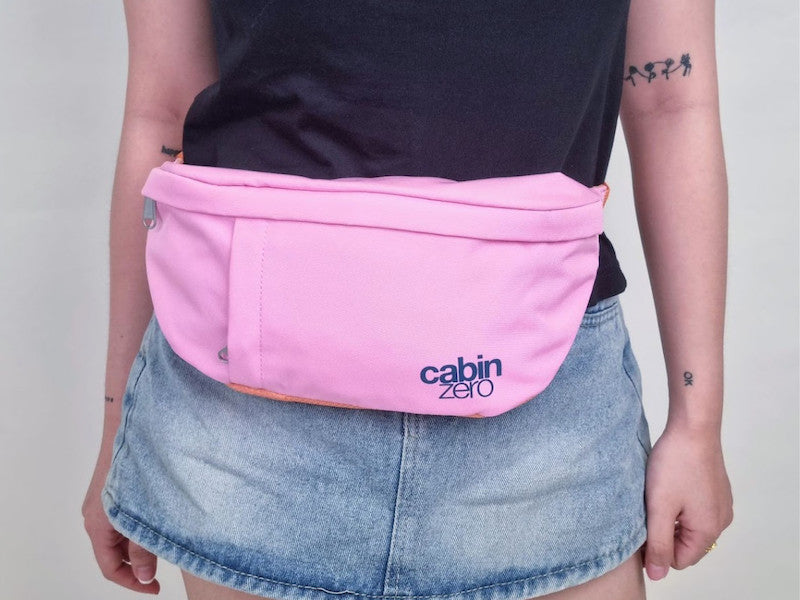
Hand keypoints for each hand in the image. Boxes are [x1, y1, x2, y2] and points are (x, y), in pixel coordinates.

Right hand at [82, 451, 160, 593]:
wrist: (132, 425)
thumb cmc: (134, 465)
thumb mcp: (141, 516)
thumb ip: (144, 548)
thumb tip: (145, 576)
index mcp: (98, 525)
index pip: (110, 568)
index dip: (133, 582)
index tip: (155, 588)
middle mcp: (97, 515)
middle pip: (116, 552)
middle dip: (140, 562)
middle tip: (167, 561)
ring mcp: (106, 501)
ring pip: (123, 533)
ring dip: (144, 541)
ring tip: (169, 539)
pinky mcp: (117, 490)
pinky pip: (127, 517)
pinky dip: (143, 524)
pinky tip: (164, 518)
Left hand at [639, 422, 733, 580]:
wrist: (692, 428)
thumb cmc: (675, 465)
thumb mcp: (659, 508)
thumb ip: (658, 544)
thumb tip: (658, 575)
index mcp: (708, 531)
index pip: (679, 561)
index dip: (656, 548)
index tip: (642, 525)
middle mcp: (720, 521)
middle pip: (685, 544)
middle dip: (663, 531)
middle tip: (648, 508)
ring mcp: (720, 505)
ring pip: (688, 525)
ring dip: (669, 516)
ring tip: (657, 494)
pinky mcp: (715, 490)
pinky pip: (694, 509)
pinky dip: (678, 503)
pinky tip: (667, 485)